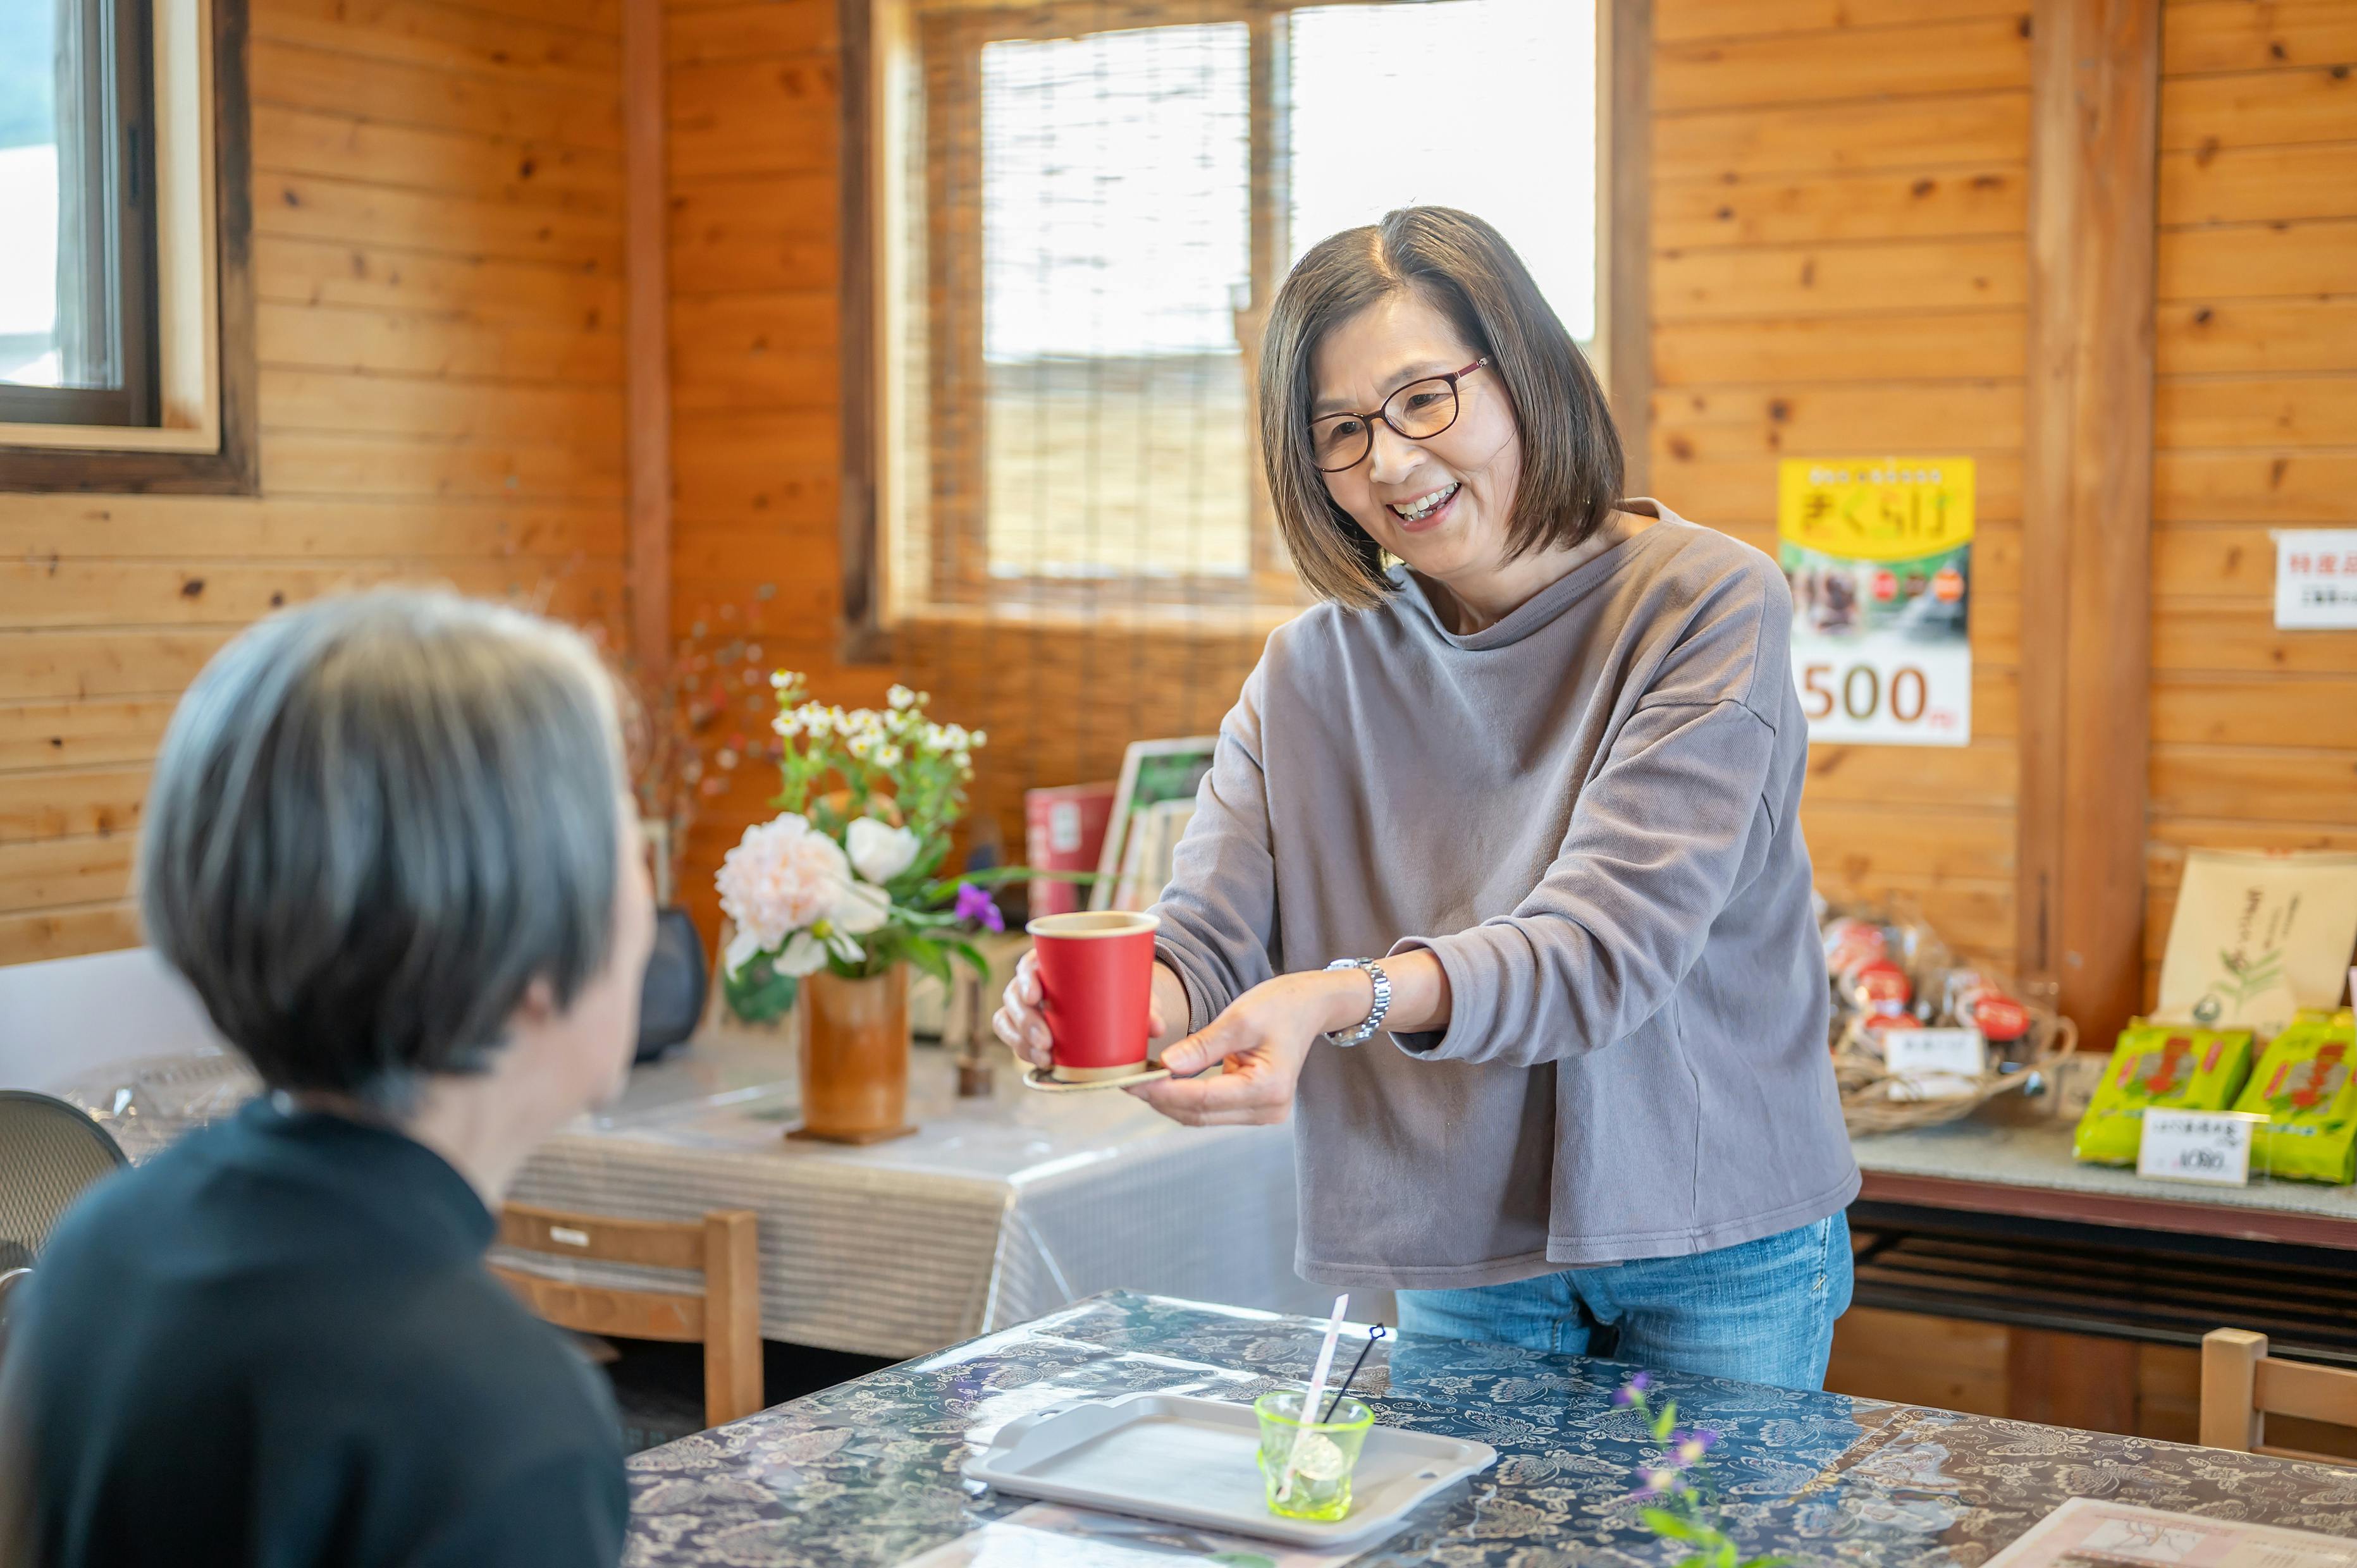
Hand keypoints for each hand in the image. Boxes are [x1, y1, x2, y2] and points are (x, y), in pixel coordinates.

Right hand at [992, 951, 1178, 1072]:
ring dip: (1021, 1040)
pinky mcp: (1027, 1027)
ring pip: (1008, 1018)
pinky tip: (1039, 1060)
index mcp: (1052, 961)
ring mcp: (1026, 1005)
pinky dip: (1020, 1048)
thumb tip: (1159, 1028)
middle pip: (1014, 995)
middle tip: (1047, 1041)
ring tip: (1046, 1057)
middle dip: (1026, 1021)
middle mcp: (1033, 981)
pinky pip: (1011, 1036)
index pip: (1029, 964)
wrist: (1112, 1000)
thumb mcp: (1130, 992)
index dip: (1026, 978)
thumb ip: (1144, 1007)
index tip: (1036, 995)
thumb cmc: (1116, 987)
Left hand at [1126, 968, 1370, 1126]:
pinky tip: (1163, 1081)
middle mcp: (1269, 1110)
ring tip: (1140, 1079)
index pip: (1204, 1098)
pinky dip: (1186, 1097)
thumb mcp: (1239, 1019)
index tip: (1134, 1080)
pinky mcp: (1254, 1108)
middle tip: (1127, 1080)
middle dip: (1161, 1098)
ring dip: (1170, 1101)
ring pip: (1201, 1116)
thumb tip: (1165, 1064)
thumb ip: (1202, 1046)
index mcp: (1268, 1088)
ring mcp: (1262, 1113)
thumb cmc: (1281, 1006)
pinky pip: (1211, 1109)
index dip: (1164, 1091)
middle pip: (1200, 1114)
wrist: (1309, 1007)